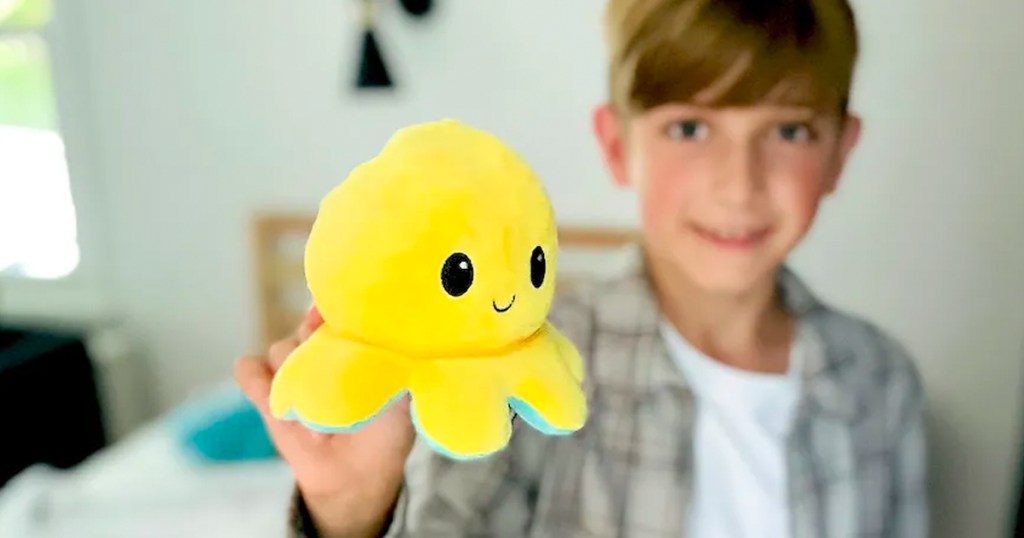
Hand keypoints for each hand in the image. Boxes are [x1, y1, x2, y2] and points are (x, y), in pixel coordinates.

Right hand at [235, 307, 415, 537]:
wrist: (357, 475)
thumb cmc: (386, 431)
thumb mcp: (402, 396)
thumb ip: (394, 364)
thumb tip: (388, 335)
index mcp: (354, 341)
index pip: (337, 311)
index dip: (333, 311)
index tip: (333, 321)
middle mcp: (319, 348)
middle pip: (306, 328)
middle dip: (316, 350)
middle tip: (333, 384)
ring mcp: (290, 368)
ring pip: (280, 349)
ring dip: (295, 380)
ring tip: (318, 422)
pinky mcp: (264, 392)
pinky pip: (248, 369)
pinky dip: (258, 380)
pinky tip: (279, 405)